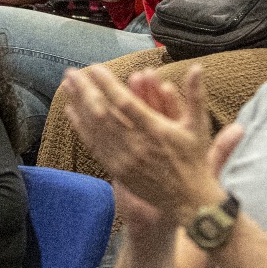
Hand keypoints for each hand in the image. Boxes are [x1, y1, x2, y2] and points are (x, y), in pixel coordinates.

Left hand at [63, 64, 225, 220]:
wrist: (188, 201)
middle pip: (103, 114)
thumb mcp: (199, 125)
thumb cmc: (194, 159)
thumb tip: (197, 67)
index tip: (95, 68)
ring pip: (95, 129)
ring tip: (67, 86)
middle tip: (72, 73)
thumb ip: (196, 94)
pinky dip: (81, 128)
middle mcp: (136, 145)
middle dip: (85, 91)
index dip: (108, 85)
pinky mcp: (117, 170)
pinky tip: (72, 112)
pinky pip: (94, 146)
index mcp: (155, 130)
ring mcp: (124, 160)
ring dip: (78, 106)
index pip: (125, 103)